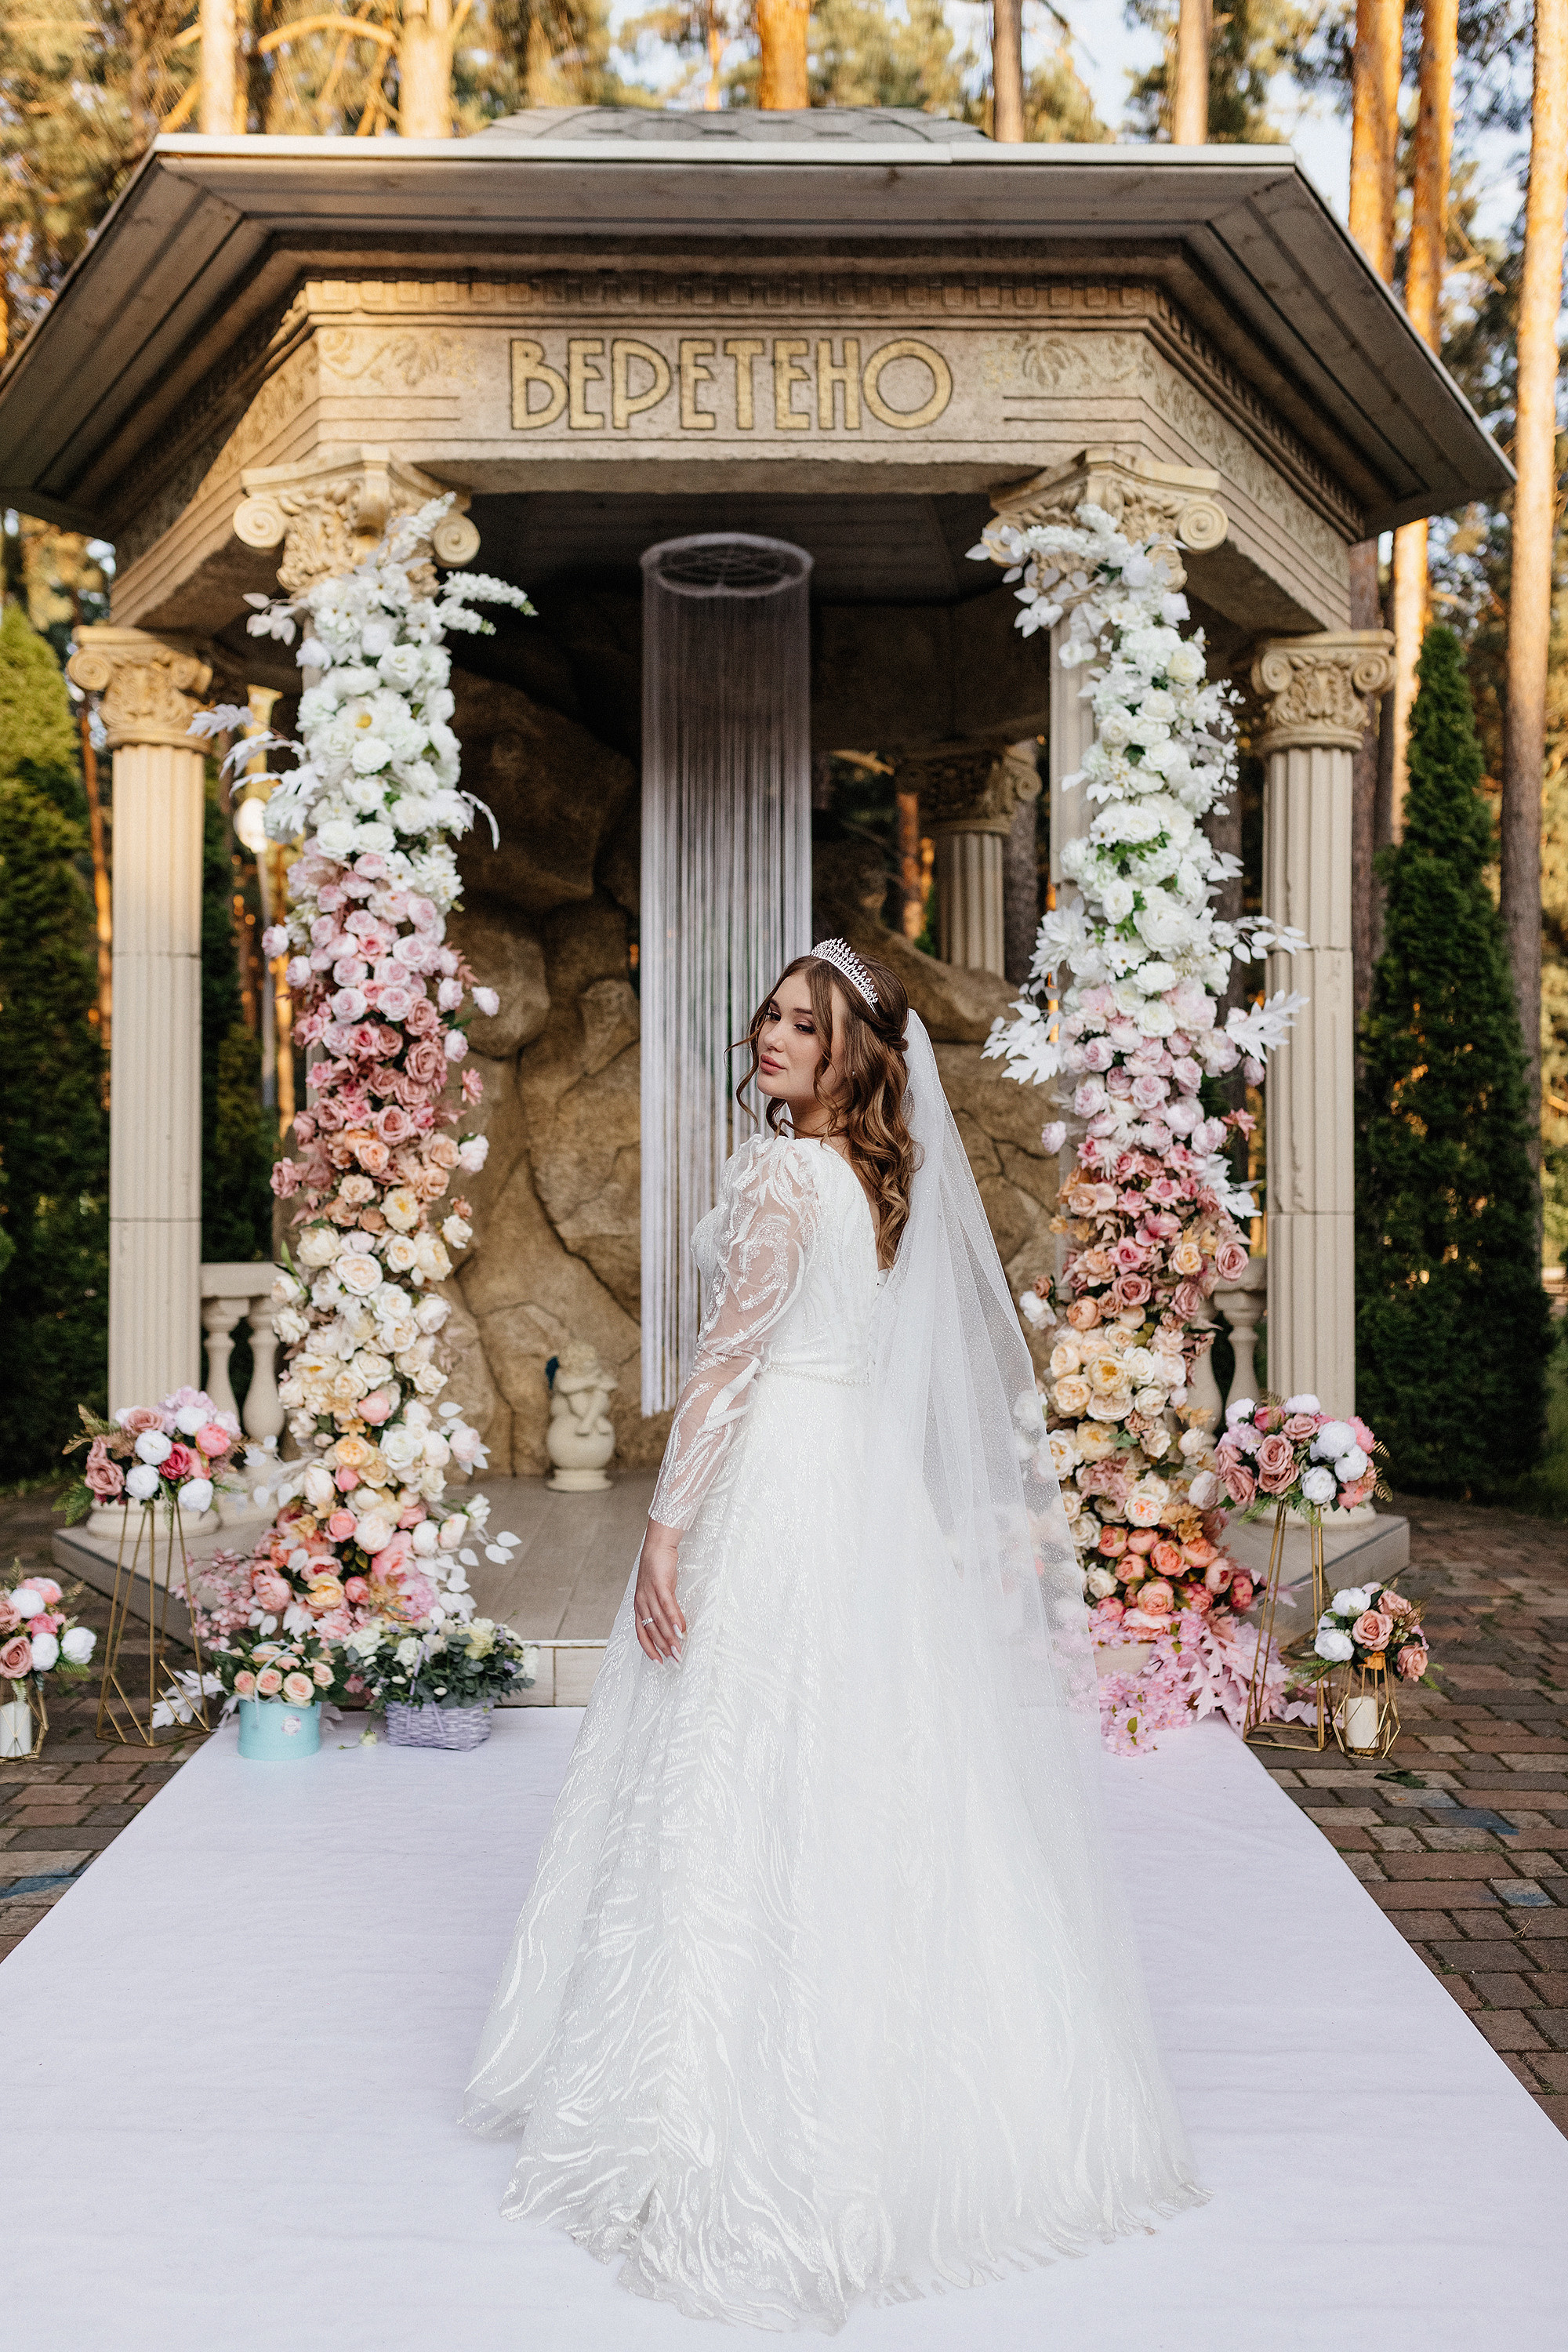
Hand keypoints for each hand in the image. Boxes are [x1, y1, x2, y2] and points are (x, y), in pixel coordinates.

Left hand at [635, 1521, 685, 1662]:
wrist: (657, 1547)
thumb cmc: (658, 1571)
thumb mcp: (658, 1593)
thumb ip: (662, 1610)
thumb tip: (673, 1627)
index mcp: (639, 1607)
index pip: (641, 1633)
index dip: (649, 1648)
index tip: (659, 1662)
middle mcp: (641, 1602)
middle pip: (652, 1630)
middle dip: (664, 1647)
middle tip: (675, 1660)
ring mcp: (649, 1593)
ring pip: (659, 1620)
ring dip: (670, 1637)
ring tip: (680, 1649)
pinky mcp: (659, 1584)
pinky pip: (667, 1605)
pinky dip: (674, 1618)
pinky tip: (681, 1628)